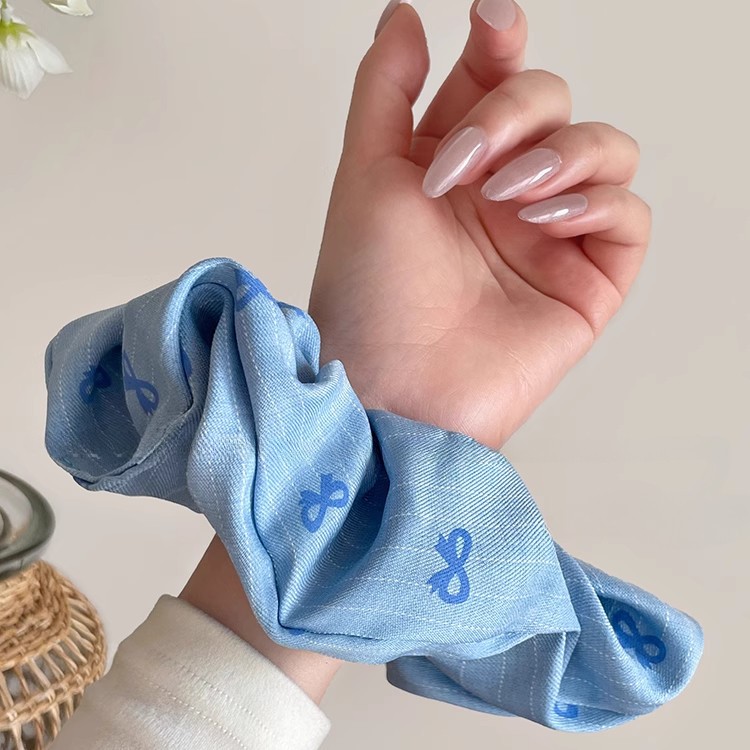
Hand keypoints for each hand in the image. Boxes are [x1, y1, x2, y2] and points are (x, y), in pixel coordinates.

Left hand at [309, 0, 649, 449]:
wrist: (390, 385)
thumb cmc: (368, 293)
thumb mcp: (365, 175)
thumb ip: (386, 89)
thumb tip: (407, 13)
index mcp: (453, 164)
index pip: (496, 80)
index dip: (501, 42)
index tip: (489, 22)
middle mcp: (504, 193)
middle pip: (550, 103)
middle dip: (510, 115)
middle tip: (462, 164)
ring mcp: (547, 235)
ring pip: (603, 146)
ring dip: (561, 152)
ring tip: (506, 195)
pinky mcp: (585, 280)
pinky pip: (626, 214)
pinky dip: (597, 199)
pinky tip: (547, 216)